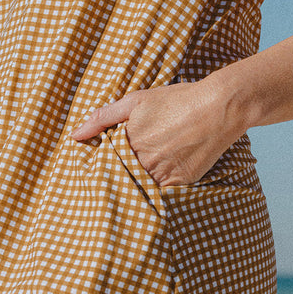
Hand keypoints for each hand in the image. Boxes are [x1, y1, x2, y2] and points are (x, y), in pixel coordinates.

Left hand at [71, 77, 243, 185]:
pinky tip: (154, 185)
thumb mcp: (137, 100)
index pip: (103, 162)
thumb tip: (75, 135)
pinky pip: (160, 193)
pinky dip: (154, 190)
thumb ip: (103, 117)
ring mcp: (162, 173)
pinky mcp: (180, 182)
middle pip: (120, 176)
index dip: (100, 166)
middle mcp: (142, 160)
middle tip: (115, 181)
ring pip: (139, 186)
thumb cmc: (177, 100)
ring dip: (134, 185)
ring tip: (136, 184)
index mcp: (127, 141)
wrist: (218, 108)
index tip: (97, 170)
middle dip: (115, 178)